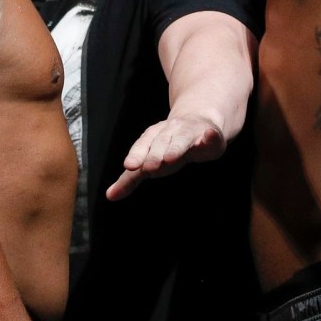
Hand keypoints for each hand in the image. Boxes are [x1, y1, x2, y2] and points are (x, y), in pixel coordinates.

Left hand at [106, 115, 226, 200]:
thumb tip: (109, 196)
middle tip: (149, 168)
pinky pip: (210, 136)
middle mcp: (170, 131)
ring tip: (170, 158)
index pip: (143, 145)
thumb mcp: (148, 161)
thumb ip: (130, 179)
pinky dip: (209, 136)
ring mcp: (190, 132)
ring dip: (176, 147)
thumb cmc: (169, 147)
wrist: (199, 124)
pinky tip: (209, 137)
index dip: (136, 155)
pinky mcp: (210, 136)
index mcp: (153, 137)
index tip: (130, 166)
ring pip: (182, 139)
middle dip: (155, 154)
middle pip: (161, 143)